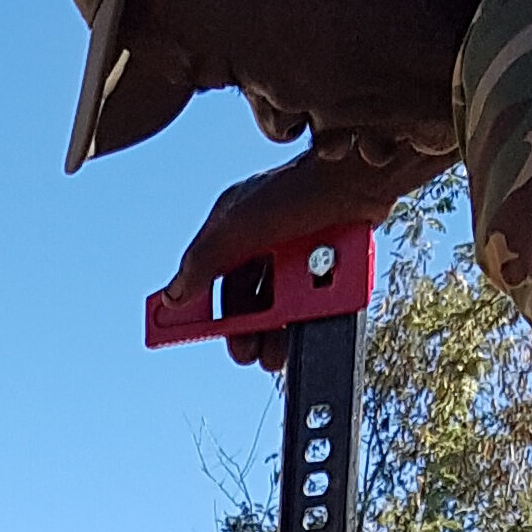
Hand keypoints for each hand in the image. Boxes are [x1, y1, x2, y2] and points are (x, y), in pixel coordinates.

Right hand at [169, 140, 429, 361]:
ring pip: (281, 304)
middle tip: (245, 355)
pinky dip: (307, 313)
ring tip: (277, 353)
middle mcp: (266, 239)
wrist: (358, 176)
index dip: (197, 304)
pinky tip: (305, 323)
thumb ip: (200, 262)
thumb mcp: (235, 229)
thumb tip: (172, 297)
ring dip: (276, 332)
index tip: (185, 332)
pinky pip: (313, 298)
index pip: (207, 273)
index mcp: (235, 225)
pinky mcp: (330, 260)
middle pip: (247, 298)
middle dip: (245, 331)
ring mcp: (299, 251)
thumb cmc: (297, 190)